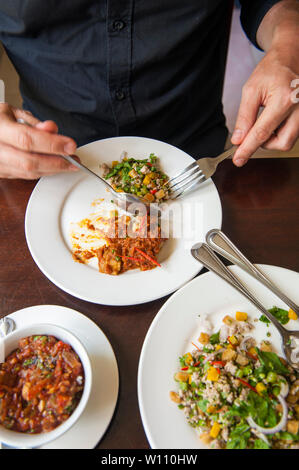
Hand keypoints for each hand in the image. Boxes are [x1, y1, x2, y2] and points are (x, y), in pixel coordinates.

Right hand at [0, 103, 77, 178]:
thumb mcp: (12, 112)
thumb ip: (33, 122)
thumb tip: (52, 129)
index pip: (27, 139)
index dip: (52, 144)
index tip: (70, 145)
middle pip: (29, 161)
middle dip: (56, 162)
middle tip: (73, 160)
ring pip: (28, 172)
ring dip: (52, 169)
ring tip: (68, 163)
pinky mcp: (1, 173)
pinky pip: (25, 176)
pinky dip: (42, 171)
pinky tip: (53, 166)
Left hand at [231, 45, 298, 166]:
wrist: (290, 58)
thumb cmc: (271, 70)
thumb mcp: (251, 90)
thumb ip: (244, 117)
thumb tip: (238, 140)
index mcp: (284, 100)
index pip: (262, 132)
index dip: (248, 148)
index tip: (238, 160)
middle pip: (282, 143)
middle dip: (265, 143)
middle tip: (252, 132)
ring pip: (288, 141)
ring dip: (272, 138)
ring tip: (264, 120)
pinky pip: (292, 134)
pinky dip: (279, 133)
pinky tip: (273, 120)